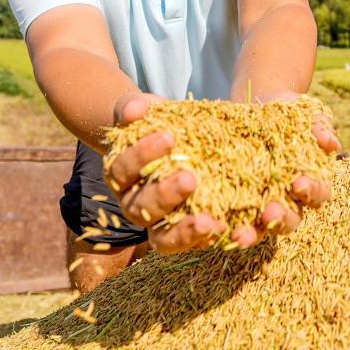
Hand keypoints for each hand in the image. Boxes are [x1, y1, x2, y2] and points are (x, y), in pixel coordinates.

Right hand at [106, 93, 225, 253]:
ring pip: (164, 239)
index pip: (123, 171)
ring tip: (209, 221)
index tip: (168, 137)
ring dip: (185, 232)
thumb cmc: (155, 122)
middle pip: (141, 209)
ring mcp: (161, 223)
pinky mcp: (187, 231)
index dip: (141, 156)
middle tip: (190, 178)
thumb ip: (133, 107)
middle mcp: (135, 205)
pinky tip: (228, 229)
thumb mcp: (144, 110)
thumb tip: (133, 110)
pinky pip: (195, 243)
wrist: (175, 140)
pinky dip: (210, 239)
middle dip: (164, 195)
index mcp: (121, 176)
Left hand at [227, 92, 340, 248]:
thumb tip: (331, 143)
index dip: (311, 191)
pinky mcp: (235, 204)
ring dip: (252, 234)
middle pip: (291, 220)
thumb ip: (319, 127)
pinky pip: (230, 220)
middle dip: (282, 219)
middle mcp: (288, 201)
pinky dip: (222, 227)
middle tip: (271, 213)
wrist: (256, 105)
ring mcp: (260, 205)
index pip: (317, 194)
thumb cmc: (288, 112)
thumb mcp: (305, 114)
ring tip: (240, 235)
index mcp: (310, 182)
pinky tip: (213, 225)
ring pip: (261, 229)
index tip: (299, 181)